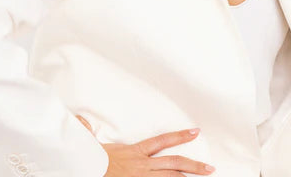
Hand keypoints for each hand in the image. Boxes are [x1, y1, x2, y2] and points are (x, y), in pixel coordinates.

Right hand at [76, 115, 215, 175]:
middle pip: (173, 163)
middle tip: (210, 169)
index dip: (180, 136)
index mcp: (135, 152)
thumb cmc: (91, 164)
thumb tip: (80, 119)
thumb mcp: (91, 146)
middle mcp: (143, 165)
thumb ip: (88, 131)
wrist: (88, 173)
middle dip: (193, 166)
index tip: (195, 132)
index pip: (162, 141)